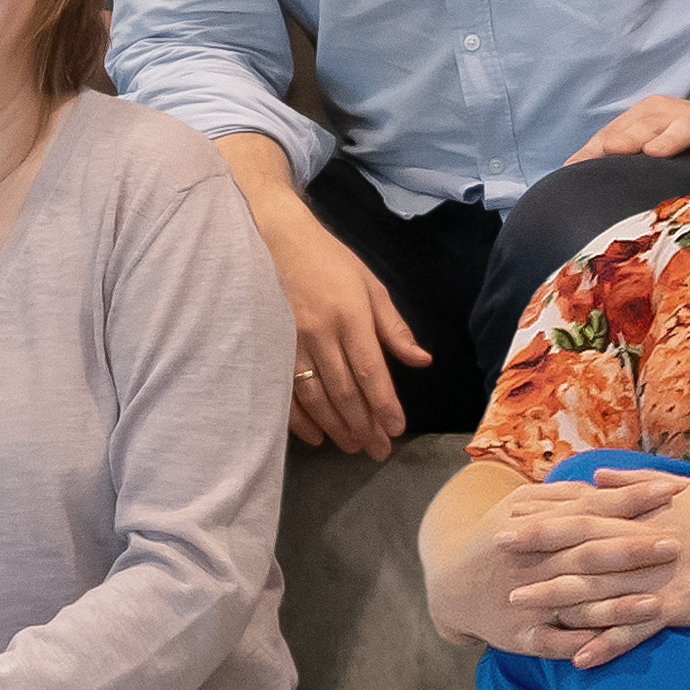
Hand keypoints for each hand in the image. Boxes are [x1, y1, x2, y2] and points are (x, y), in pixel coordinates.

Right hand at [257, 188, 419, 457]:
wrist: (274, 237)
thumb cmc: (329, 261)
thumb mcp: (371, 285)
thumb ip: (394, 327)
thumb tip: (421, 361)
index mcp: (350, 316)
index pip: (371, 371)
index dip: (384, 405)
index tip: (396, 430)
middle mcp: (320, 333)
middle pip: (345, 391)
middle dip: (364, 425)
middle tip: (378, 451)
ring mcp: (289, 342)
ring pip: (315, 396)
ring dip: (336, 426)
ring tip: (353, 446)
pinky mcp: (267, 347)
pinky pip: (284, 391)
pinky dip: (299, 419)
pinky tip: (316, 436)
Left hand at [482, 467, 689, 667]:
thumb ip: (638, 482)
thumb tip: (595, 473)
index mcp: (647, 514)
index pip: (588, 512)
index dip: (547, 516)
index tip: (510, 517)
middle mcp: (648, 543)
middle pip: (583, 546)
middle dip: (538, 551)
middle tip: (497, 556)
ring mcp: (662, 576)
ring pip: (600, 588)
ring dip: (558, 598)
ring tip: (519, 607)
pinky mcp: (680, 607)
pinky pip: (635, 629)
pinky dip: (606, 643)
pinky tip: (577, 657)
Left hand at [565, 93, 689, 169]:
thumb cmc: (689, 141)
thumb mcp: (653, 144)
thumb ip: (617, 156)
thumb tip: (570, 172)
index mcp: (649, 115)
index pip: (617, 130)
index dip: (596, 148)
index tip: (573, 169)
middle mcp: (674, 115)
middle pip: (648, 125)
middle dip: (628, 138)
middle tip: (608, 151)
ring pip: (685, 127)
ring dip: (669, 138)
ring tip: (652, 152)